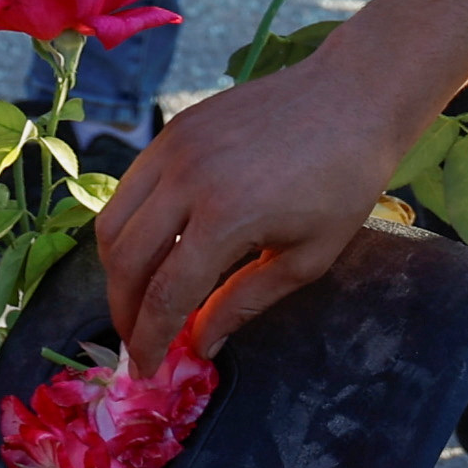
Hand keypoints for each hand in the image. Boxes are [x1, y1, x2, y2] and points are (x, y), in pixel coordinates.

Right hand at [93, 46, 424, 362]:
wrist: (353, 96)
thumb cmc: (344, 181)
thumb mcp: (306, 257)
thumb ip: (244, 303)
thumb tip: (201, 343)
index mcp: (225, 217)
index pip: (166, 294)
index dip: (150, 339)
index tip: (147, 370)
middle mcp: (186, 179)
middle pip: (125, 261)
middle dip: (124, 312)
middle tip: (138, 340)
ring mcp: (174, 148)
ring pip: (113, 222)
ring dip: (117, 269)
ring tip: (139, 299)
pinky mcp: (173, 128)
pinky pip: (130, 187)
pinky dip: (129, 225)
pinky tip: (153, 248)